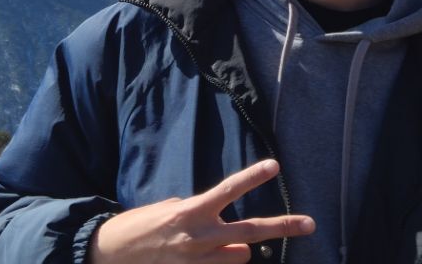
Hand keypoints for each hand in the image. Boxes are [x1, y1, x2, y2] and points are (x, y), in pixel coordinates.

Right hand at [87, 159, 314, 262]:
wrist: (111, 256)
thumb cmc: (139, 226)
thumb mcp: (168, 208)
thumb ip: (198, 212)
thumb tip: (218, 220)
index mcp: (191, 210)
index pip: (228, 189)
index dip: (253, 178)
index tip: (275, 166)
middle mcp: (199, 236)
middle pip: (251, 231)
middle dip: (284, 226)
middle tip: (310, 224)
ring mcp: (198, 261)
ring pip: (240, 255)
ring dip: (237, 249)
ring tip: (217, 243)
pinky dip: (221, 262)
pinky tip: (206, 257)